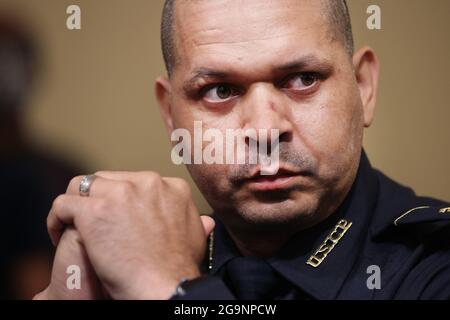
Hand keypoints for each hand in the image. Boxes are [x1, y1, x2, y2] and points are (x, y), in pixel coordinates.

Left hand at [46, 171, 214, 299]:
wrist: (166, 286)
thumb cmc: (178, 268)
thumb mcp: (196, 237)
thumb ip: (195, 222)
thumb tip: (206, 221)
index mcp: (170, 186)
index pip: (133, 180)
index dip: (119, 199)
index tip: (114, 218)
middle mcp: (147, 182)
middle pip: (107, 179)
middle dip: (96, 199)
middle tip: (91, 223)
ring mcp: (121, 193)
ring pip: (82, 186)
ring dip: (75, 205)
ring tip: (70, 226)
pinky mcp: (95, 210)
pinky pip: (63, 204)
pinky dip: (56, 219)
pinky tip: (59, 235)